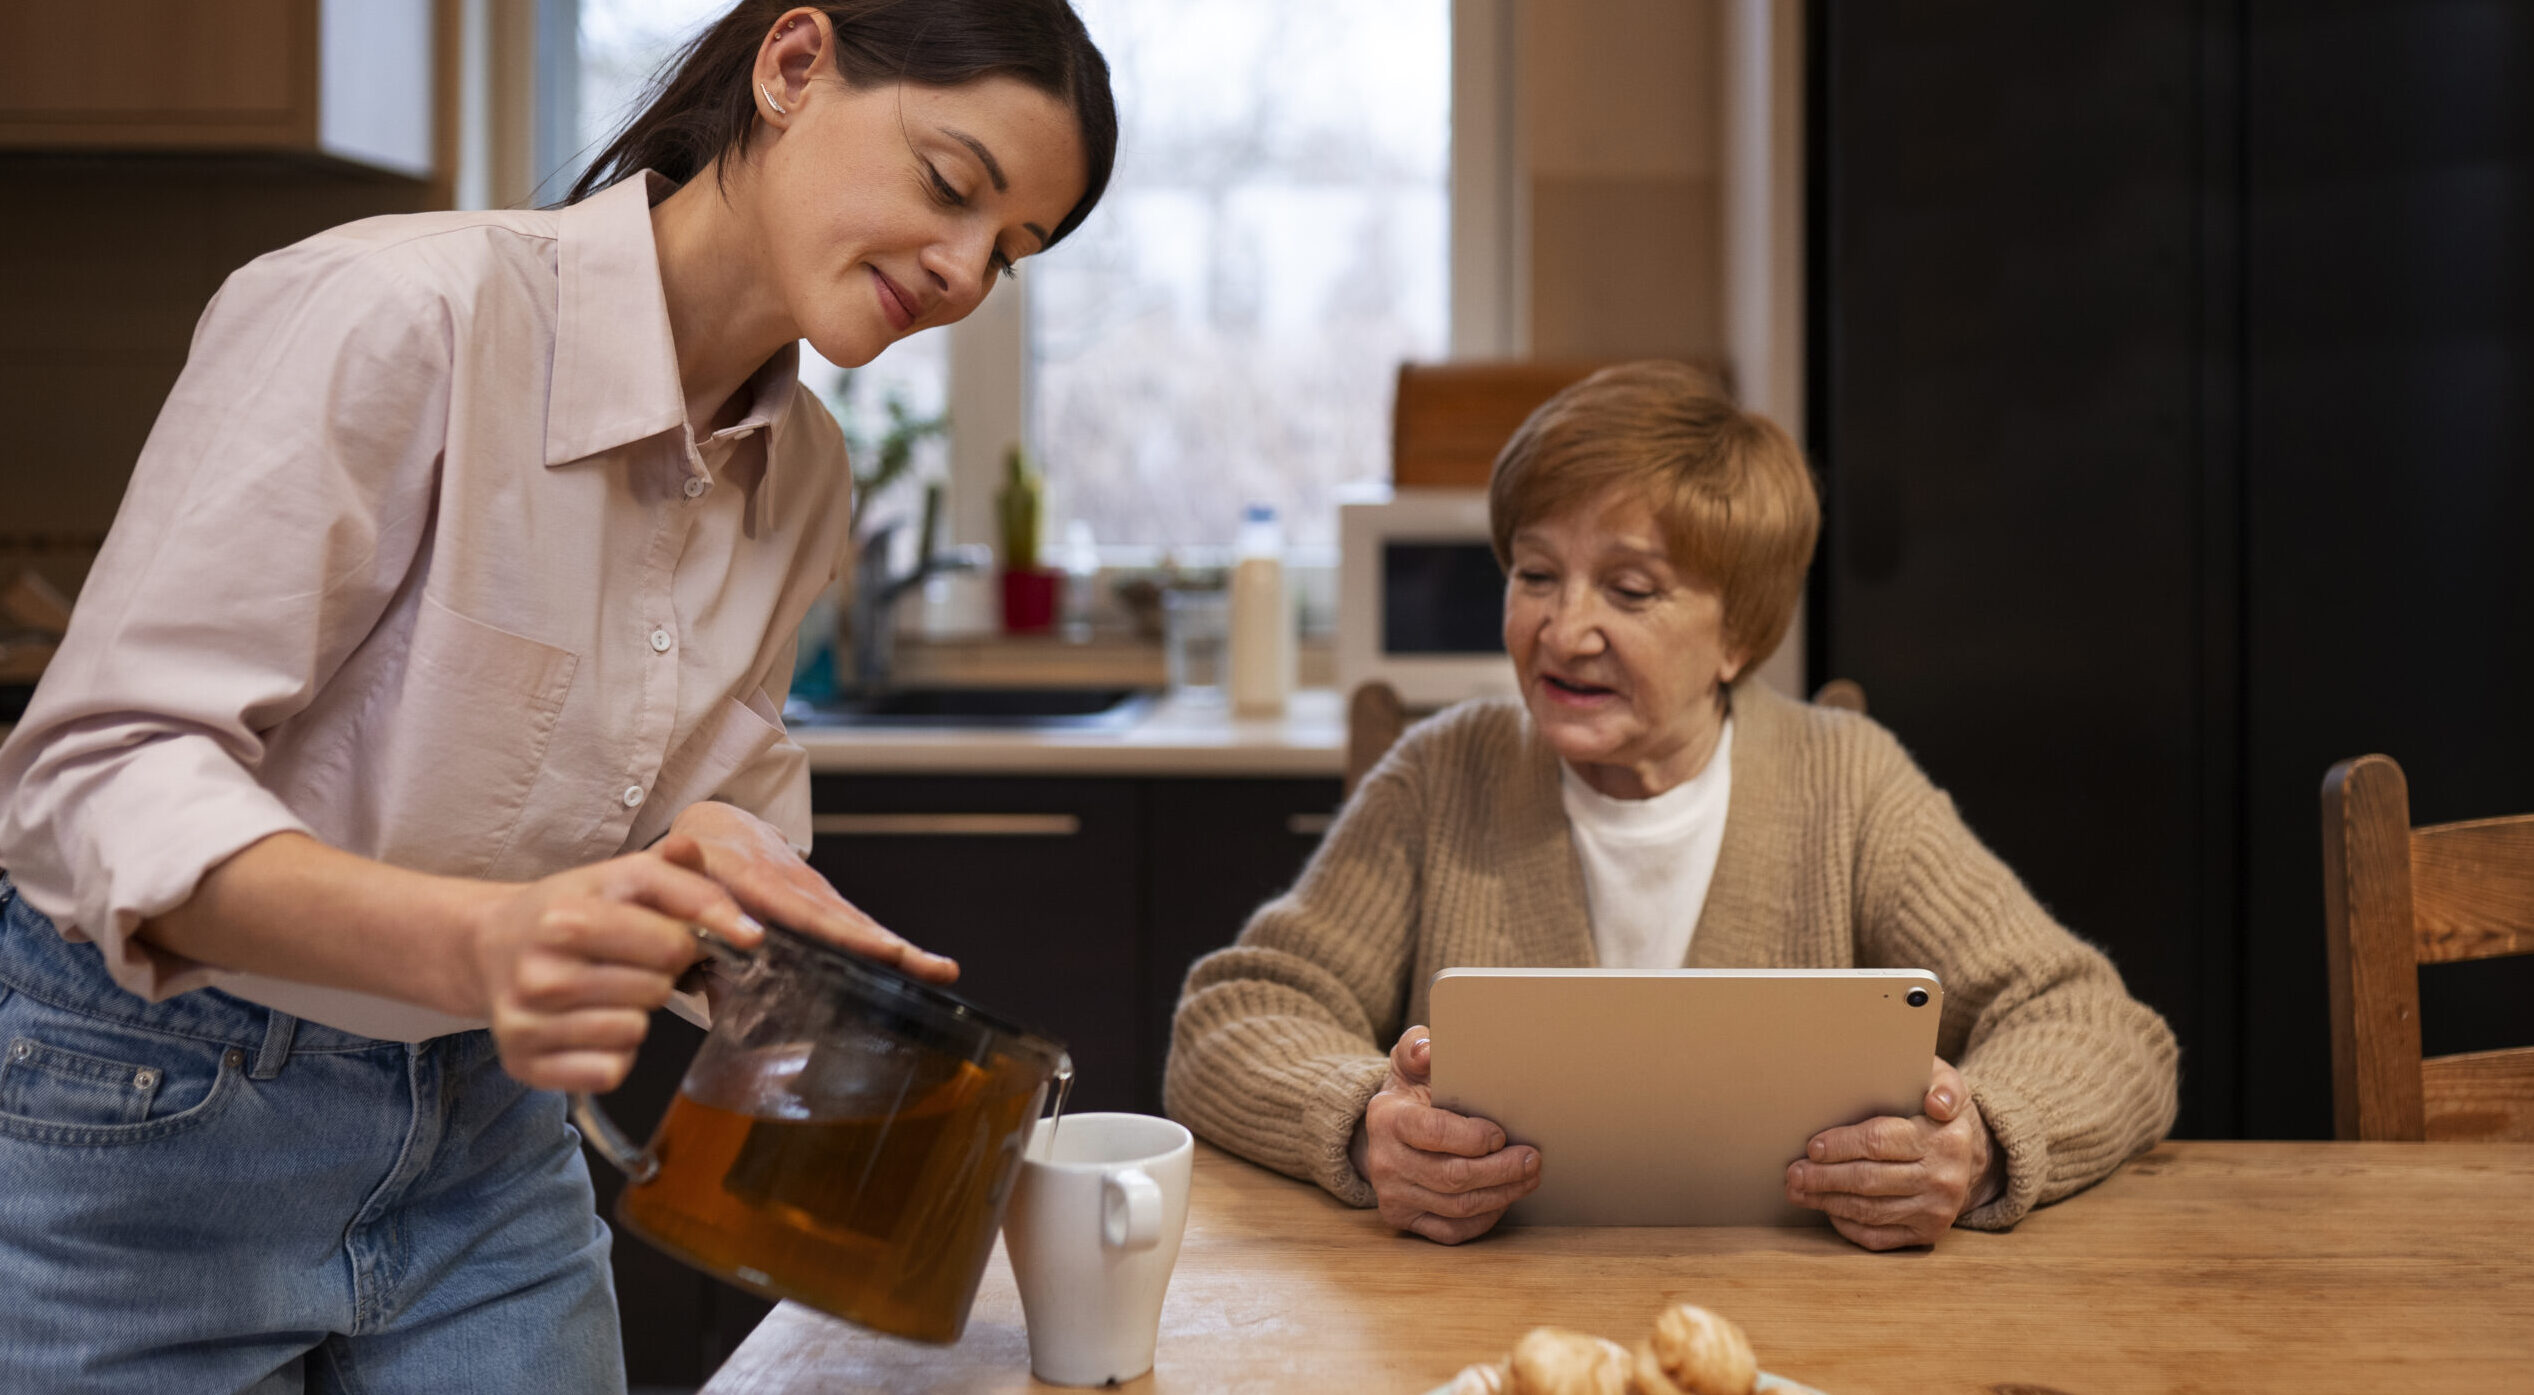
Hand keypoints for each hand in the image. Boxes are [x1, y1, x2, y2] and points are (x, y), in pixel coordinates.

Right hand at [467, 835, 761, 1091]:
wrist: (489, 946)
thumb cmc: (571, 910)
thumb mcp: (620, 878)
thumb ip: (684, 880)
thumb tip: (747, 929)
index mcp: (566, 916)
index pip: (672, 944)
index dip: (689, 942)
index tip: (684, 938)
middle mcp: (540, 971)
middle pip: (656, 990)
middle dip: (659, 976)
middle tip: (631, 963)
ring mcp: (527, 1021)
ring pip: (634, 1032)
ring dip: (636, 1015)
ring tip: (607, 992)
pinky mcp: (524, 1063)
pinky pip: (609, 1071)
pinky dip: (613, 1054)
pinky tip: (591, 1027)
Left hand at [666, 800, 956, 983]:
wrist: (718, 829)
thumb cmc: (690, 866)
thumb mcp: (675, 876)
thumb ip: (678, 889)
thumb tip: (683, 885)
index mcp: (752, 877)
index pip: (792, 906)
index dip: (822, 925)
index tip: (849, 944)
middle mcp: (794, 883)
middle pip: (838, 918)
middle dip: (876, 942)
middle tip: (915, 963)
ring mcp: (816, 895)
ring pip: (858, 924)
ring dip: (901, 949)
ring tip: (943, 971)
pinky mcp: (827, 906)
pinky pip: (860, 929)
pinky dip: (895, 949)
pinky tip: (932, 970)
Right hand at [1349, 1025, 1540, 1243]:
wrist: (1386, 1130)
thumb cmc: (1411, 1091)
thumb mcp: (1410, 1060)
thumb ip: (1418, 1047)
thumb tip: (1428, 1051)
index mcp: (1386, 1118)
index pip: (1433, 1133)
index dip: (1473, 1138)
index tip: (1502, 1135)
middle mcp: (1384, 1162)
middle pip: (1452, 1177)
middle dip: (1500, 1170)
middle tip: (1532, 1159)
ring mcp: (1393, 1195)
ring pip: (1457, 1207)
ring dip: (1501, 1194)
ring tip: (1528, 1177)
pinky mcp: (1405, 1219)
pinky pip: (1451, 1231)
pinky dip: (1484, 1218)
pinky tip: (1503, 1199)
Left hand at [1785, 1055, 2003, 1250]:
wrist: (1971, 1155)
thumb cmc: (1939, 1111)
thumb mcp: (1945, 1083)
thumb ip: (1941, 1084)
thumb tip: (1937, 1104)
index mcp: (1944, 1139)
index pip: (1881, 1142)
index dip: (1842, 1145)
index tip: (1813, 1146)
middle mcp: (1943, 1179)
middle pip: (1869, 1180)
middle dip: (1824, 1177)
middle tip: (1794, 1173)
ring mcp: (1936, 1211)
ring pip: (1870, 1211)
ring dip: (1828, 1201)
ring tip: (1799, 1190)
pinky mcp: (1927, 1233)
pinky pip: (1879, 1237)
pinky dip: (1848, 1225)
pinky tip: (1828, 1210)